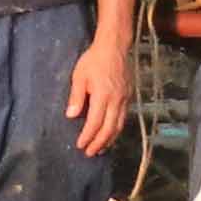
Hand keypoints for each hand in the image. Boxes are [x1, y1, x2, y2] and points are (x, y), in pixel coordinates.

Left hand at [66, 31, 133, 158]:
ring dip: (109, 140)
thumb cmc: (94, 60)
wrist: (114, 47)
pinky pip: (123, 118)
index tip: (80, 145)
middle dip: (99, 143)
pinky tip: (110, 134)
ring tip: (100, 149)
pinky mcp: (129, 97)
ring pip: (119, 126)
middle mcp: (116, 100)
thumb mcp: (79, 76)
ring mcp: (125, 99)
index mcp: (103, 95)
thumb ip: (76, 97)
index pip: (95, 122)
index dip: (87, 136)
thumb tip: (71, 116)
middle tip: (90, 153)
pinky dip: (116, 129)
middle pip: (109, 128)